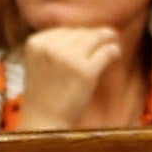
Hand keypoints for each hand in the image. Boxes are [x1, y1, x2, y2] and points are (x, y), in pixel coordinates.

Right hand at [13, 23, 144, 131]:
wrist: (43, 121)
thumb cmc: (44, 94)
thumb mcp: (39, 62)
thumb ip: (54, 45)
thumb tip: (87, 29)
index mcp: (36, 42)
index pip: (64, 30)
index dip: (78, 36)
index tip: (85, 44)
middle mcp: (51, 47)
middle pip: (81, 32)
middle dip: (93, 37)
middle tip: (106, 39)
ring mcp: (68, 58)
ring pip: (95, 37)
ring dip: (107, 39)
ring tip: (112, 43)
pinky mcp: (85, 71)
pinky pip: (106, 51)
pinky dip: (113, 51)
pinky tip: (115, 54)